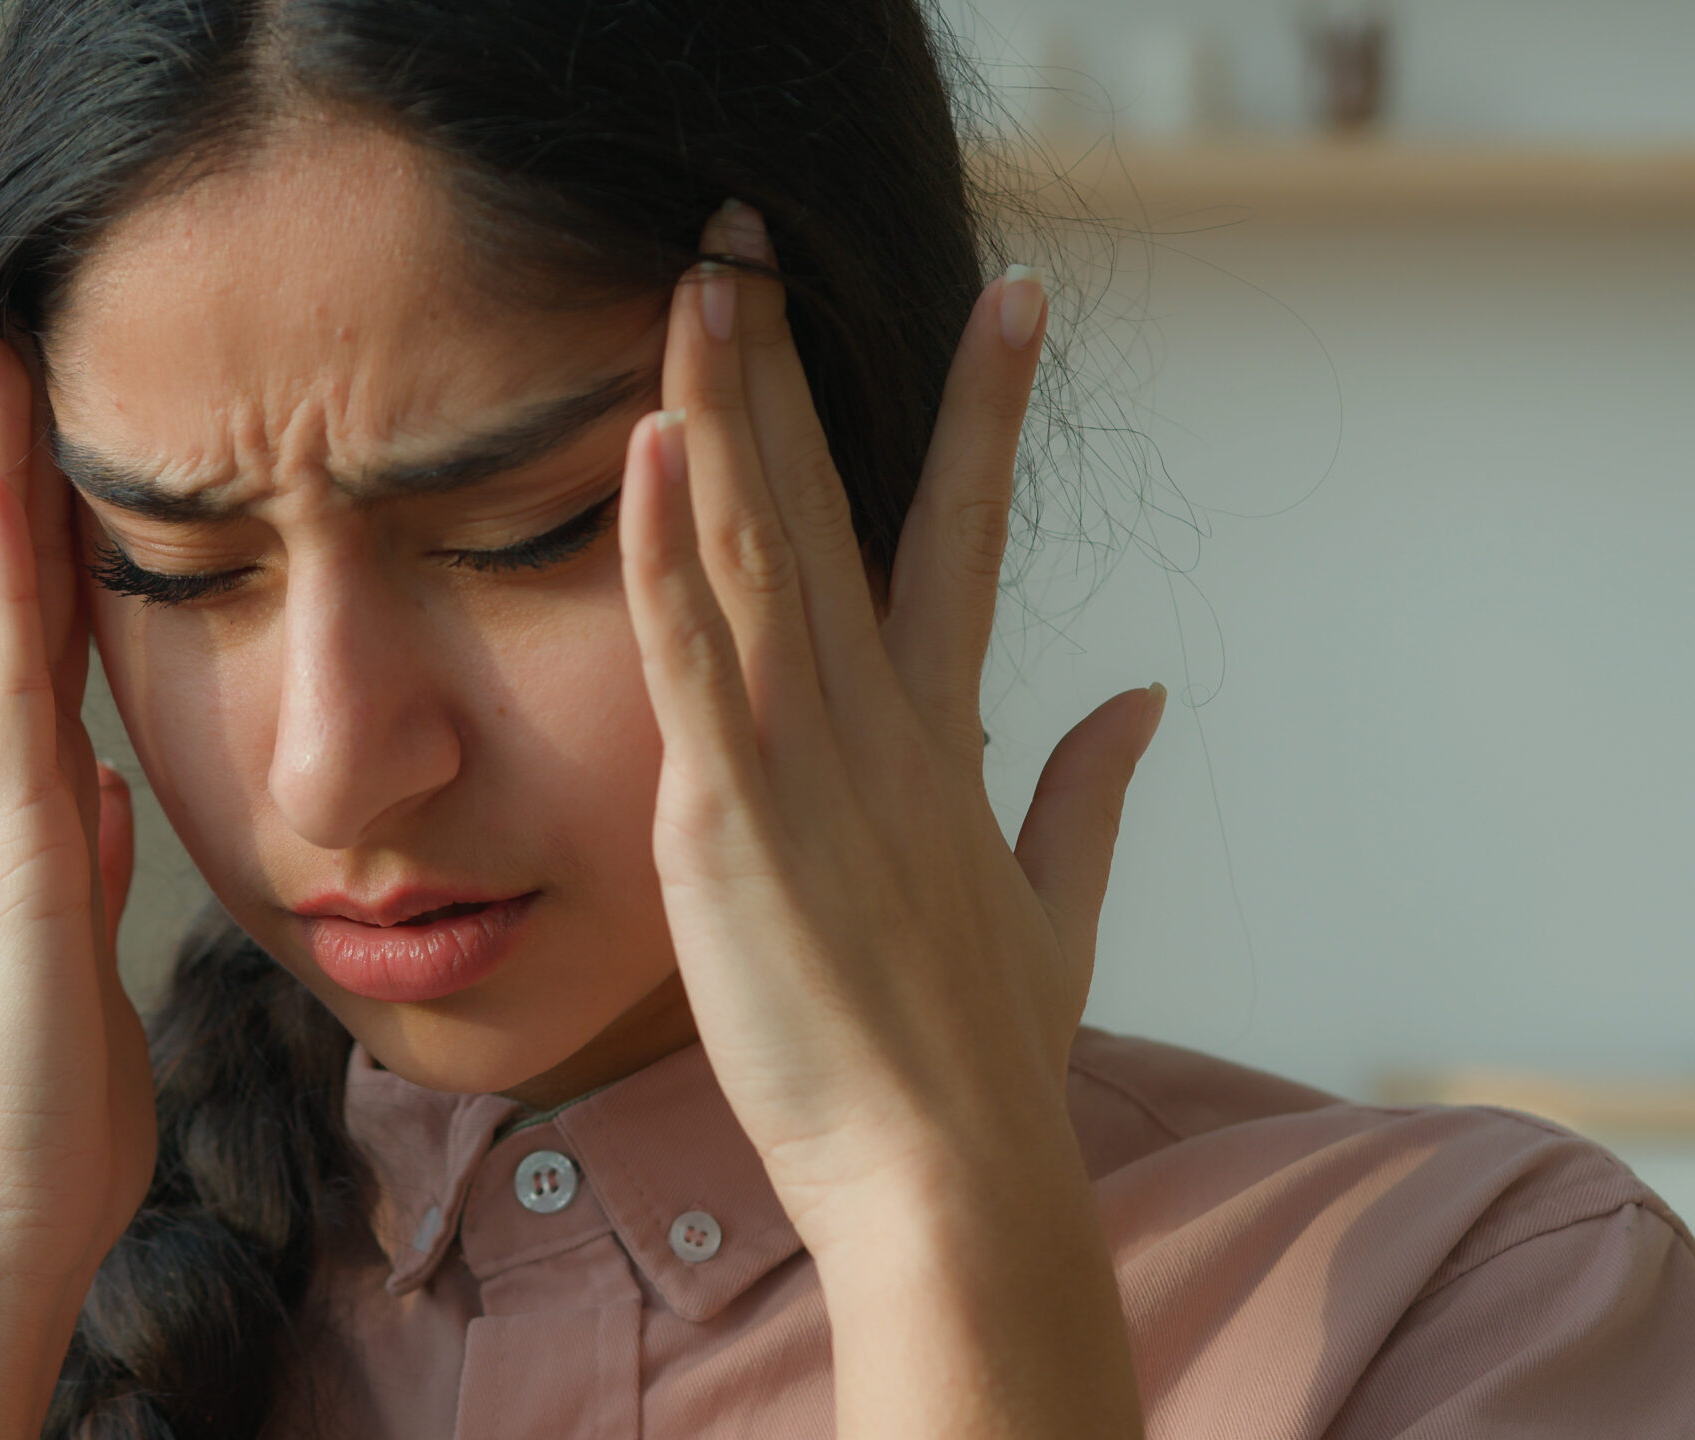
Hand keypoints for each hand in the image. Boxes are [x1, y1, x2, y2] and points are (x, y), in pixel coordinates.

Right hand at [0, 337, 151, 1436]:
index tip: (55, 444)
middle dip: (3, 485)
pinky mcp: (10, 845)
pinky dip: (4, 581)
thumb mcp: (83, 953)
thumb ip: (85, 865)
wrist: (8, 1204)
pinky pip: (11, 682)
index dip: (41, 543)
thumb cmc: (52, 1105)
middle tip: (8, 361)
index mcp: (29, 820)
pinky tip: (3, 496)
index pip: (38, 649)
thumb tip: (105, 792)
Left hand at [619, 204, 1154, 1435]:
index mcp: (951, 741)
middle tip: (755, 239)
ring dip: (724, 408)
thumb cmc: (984, 1065)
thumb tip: (1143, 696)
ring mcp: (810, 761)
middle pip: (836, 506)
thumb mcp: (1056, 912)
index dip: (981, 416)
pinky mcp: (731, 815)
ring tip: (701, 284)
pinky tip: (653, 446)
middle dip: (791, 366)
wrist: (948, 1179)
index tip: (1009, 302)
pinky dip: (669, 548)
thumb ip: (1088, 792)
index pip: (967, 538)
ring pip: (761, 549)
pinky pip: (693, 652)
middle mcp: (885, 724)